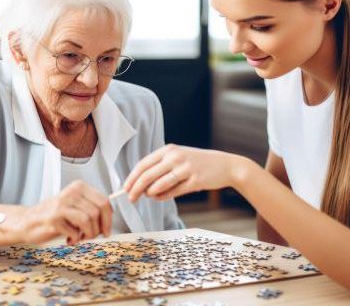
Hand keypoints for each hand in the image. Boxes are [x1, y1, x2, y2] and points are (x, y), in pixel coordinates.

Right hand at [18, 180, 111, 244]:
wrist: (28, 222)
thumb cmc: (53, 215)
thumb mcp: (74, 206)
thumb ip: (91, 208)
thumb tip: (109, 219)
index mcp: (79, 187)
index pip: (104, 201)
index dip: (108, 219)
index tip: (106, 230)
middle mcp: (71, 193)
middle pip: (98, 211)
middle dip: (99, 228)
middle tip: (92, 236)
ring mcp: (62, 204)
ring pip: (89, 220)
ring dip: (88, 234)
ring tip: (80, 237)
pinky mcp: (54, 218)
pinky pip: (75, 231)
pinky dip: (75, 239)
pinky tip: (69, 239)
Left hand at [124, 144, 247, 201]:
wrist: (225, 165)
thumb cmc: (198, 164)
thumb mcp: (179, 159)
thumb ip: (161, 169)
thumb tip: (141, 185)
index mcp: (169, 149)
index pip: (143, 164)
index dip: (132, 177)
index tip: (124, 188)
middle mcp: (175, 157)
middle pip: (147, 175)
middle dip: (135, 189)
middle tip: (130, 199)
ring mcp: (185, 168)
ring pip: (159, 184)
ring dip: (150, 194)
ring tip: (149, 197)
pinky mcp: (194, 180)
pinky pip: (173, 192)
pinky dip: (163, 197)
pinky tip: (159, 198)